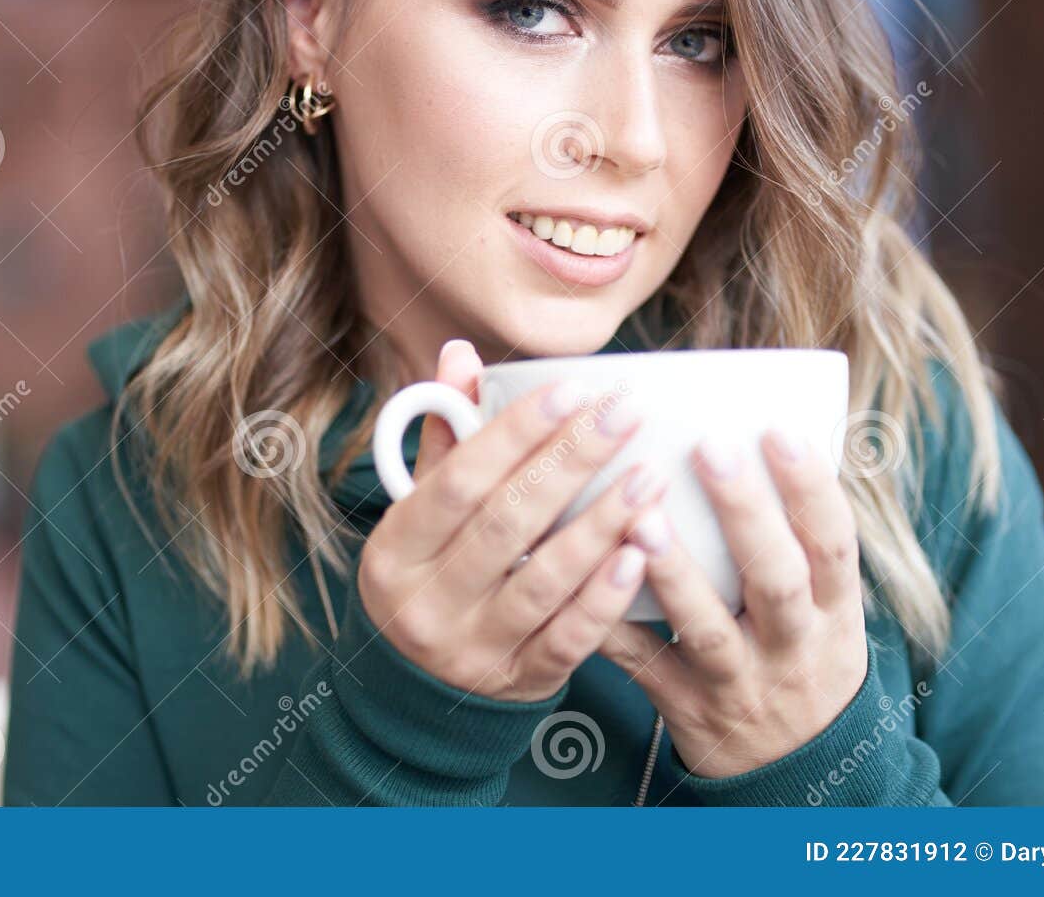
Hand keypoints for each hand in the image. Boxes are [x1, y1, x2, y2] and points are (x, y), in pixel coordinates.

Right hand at [357, 340, 673, 701]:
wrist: (418, 691)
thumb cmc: (430, 573)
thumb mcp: (421, 512)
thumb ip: (447, 438)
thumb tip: (462, 354)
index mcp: (394, 550)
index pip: (457, 480)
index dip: (515, 432)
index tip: (573, 389)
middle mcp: (425, 603)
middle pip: (506, 521)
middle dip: (572, 461)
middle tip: (627, 413)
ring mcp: (471, 649)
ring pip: (543, 579)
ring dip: (602, 524)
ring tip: (649, 475)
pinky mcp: (518, 682)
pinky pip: (570, 638)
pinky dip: (607, 596)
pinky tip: (641, 554)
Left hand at [599, 429, 868, 777]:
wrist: (796, 769)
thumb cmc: (800, 650)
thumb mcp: (827, 604)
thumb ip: (798, 535)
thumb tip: (760, 427)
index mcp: (834, 609)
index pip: (833, 542)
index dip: (810, 487)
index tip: (777, 429)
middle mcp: (794, 647)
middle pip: (776, 580)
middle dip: (745, 514)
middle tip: (709, 448)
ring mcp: (739, 682)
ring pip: (707, 630)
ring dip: (674, 574)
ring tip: (641, 517)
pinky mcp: (685, 708)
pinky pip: (643, 665)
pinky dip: (611, 625)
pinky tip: (578, 579)